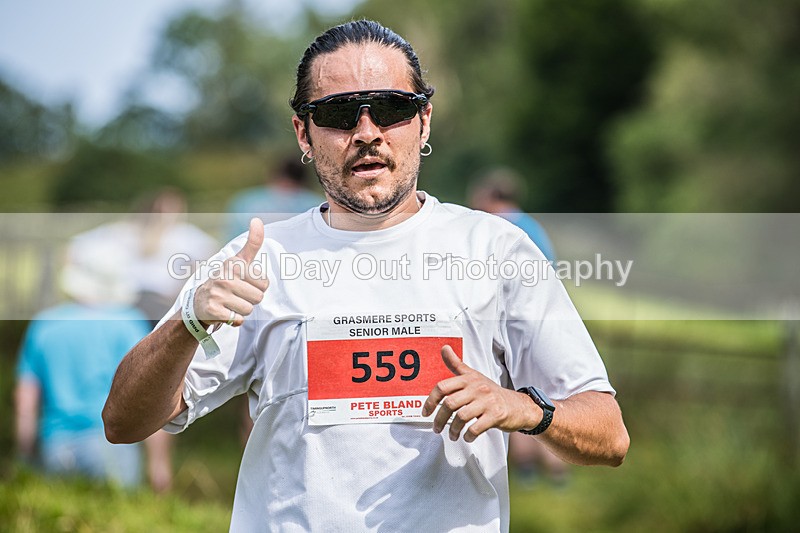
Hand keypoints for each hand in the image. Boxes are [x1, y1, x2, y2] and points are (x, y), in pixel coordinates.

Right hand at [194, 218, 268, 326]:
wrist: (199, 302)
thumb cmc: (225, 281)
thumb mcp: (238, 261)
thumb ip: (252, 243)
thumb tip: (258, 220)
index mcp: (233, 264)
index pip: (264, 282)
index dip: (258, 286)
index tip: (244, 282)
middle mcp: (224, 276)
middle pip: (258, 297)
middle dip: (250, 299)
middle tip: (236, 295)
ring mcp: (217, 293)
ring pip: (249, 309)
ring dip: (242, 310)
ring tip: (230, 303)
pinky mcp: (213, 310)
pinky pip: (238, 320)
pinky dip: (234, 320)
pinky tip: (224, 312)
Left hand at [421, 345, 540, 441]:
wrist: (519, 405)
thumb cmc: (491, 392)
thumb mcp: (473, 375)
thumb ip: (456, 364)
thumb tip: (444, 348)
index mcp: (468, 379)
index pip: (443, 387)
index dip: (430, 401)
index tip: (426, 412)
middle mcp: (477, 388)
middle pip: (450, 404)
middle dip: (439, 419)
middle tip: (436, 428)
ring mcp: (487, 401)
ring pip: (461, 416)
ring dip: (453, 429)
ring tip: (452, 435)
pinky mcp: (496, 415)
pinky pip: (476, 427)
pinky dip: (468, 435)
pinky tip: (467, 437)